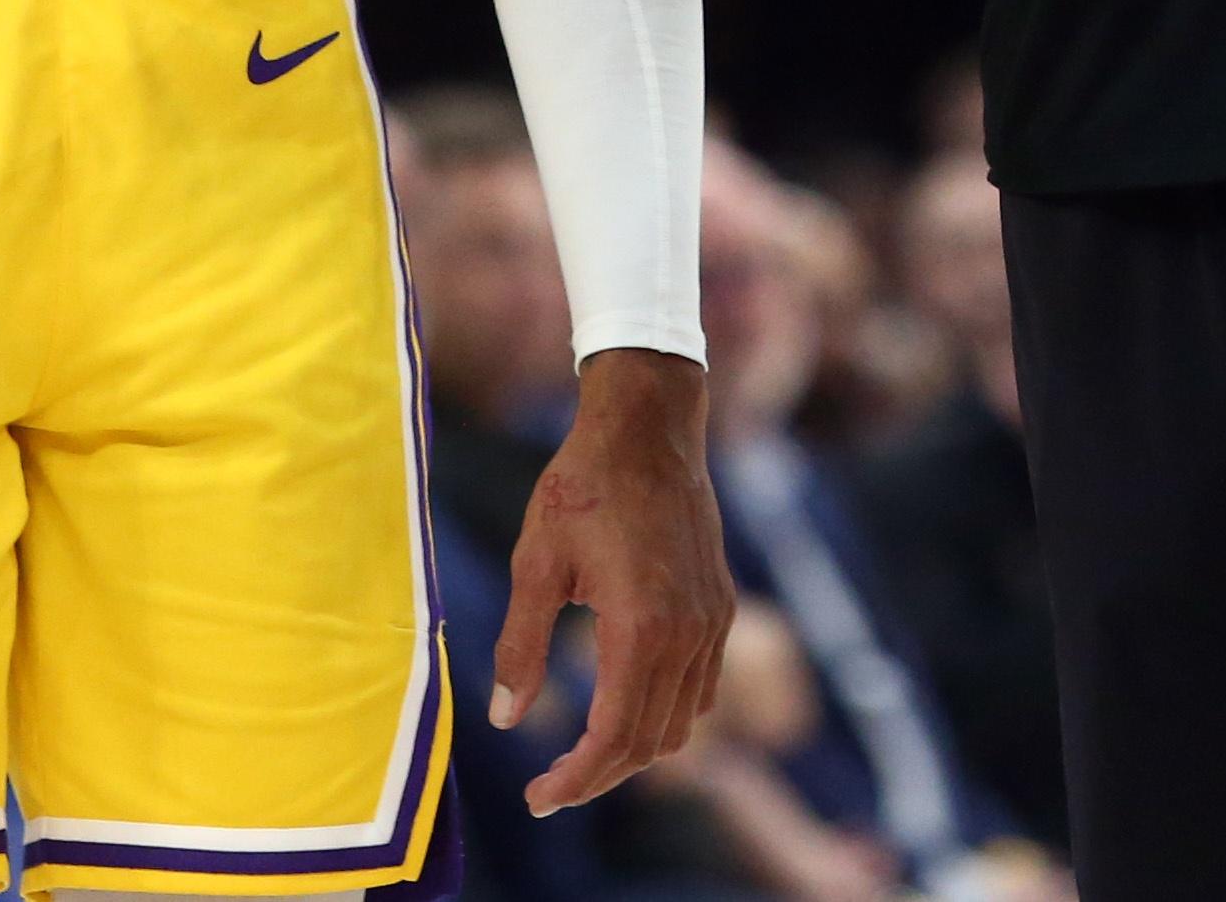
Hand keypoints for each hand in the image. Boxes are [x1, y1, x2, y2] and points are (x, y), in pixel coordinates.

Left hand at [495, 347, 732, 815]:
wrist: (647, 426)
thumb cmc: (582, 486)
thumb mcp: (535, 563)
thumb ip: (520, 646)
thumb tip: (505, 721)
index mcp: (641, 628)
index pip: (615, 738)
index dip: (577, 781)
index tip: (537, 798)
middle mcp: (688, 634)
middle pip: (651, 743)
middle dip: (600, 775)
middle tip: (549, 787)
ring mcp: (712, 622)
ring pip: (682, 723)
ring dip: (634, 750)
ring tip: (582, 754)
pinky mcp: (719, 606)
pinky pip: (700, 688)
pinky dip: (664, 714)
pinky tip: (623, 705)